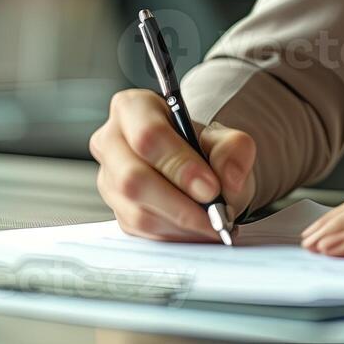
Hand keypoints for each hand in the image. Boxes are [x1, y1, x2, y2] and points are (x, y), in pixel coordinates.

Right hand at [91, 88, 257, 241]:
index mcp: (134, 108)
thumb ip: (234, 150)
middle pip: (132, 179)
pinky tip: (198, 230)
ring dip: (181, 224)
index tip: (210, 187)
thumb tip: (228, 177)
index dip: (179, 164)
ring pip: (136, 211)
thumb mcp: (227, 139)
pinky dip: (175, 235)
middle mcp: (112, 141)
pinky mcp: (116, 209)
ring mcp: (109, 179)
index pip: (147, 135)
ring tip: (214, 224)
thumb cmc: (204, 149)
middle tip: (215, 213)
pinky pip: (141, 231)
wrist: (199, 171)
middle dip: (180, 203)